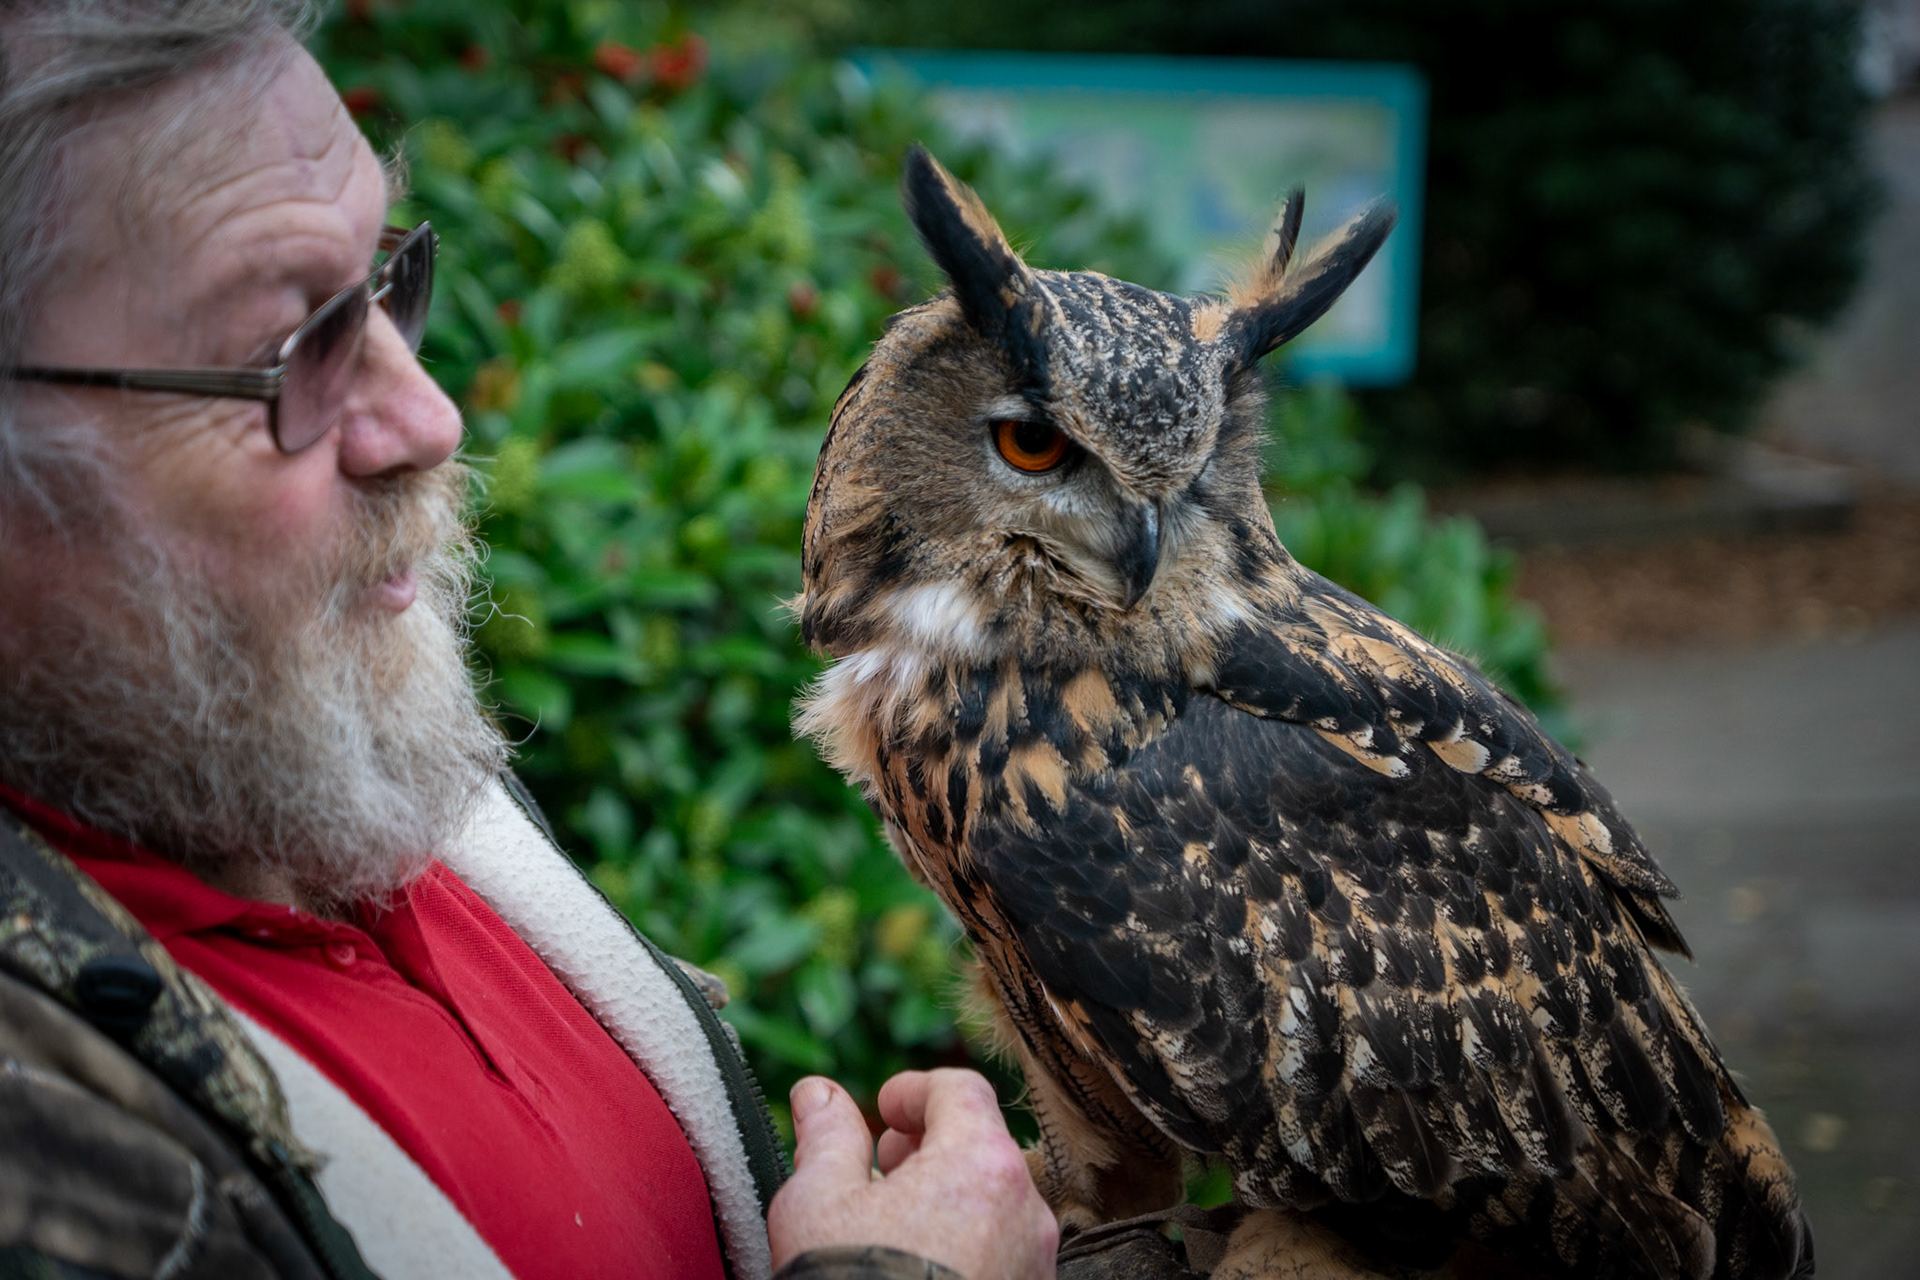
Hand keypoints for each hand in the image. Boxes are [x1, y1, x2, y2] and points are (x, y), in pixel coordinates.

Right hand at [767, 1068, 1058, 1279]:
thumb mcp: (818, 1200)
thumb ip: (826, 1135)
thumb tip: (818, 1094)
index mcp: (981, 1163)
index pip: (960, 1091)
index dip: (915, 1091)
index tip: (882, 1110)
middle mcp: (1025, 1210)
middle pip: (983, 1148)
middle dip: (932, 1146)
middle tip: (885, 1165)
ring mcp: (1033, 1264)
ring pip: (997, 1206)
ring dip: (951, 1199)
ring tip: (896, 1223)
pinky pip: (1003, 1255)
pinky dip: (968, 1246)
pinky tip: (920, 1267)